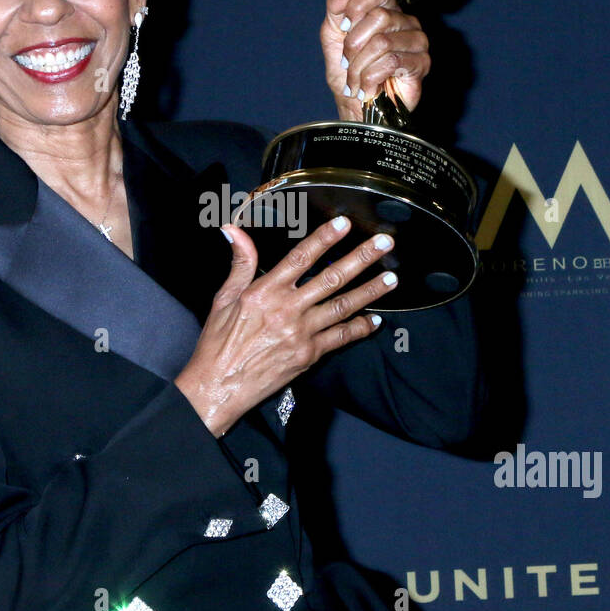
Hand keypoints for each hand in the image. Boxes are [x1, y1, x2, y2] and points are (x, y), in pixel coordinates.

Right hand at [175, 216, 397, 437]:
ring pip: (343, 306)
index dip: (324, 239)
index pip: (301, 258)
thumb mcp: (223, 298)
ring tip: (392, 278)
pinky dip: (360, 328)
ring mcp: (301, 333)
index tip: (345, 224)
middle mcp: (287, 309)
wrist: (219, 386)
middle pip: (331, 278)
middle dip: (361, 258)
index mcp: (265, 292)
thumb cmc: (218, 344)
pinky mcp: (309, 354)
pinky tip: (375, 319)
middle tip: (384, 245)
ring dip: (370, 291)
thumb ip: (240, 263)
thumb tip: (234, 230)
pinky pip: (340, 337)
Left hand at [321, 0, 430, 121]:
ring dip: (360, 66)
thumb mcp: (332, 37)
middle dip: (354, 44)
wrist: (355, 108)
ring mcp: (417, 41)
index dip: (357, 5)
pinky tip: (369, 88)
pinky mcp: (421, 63)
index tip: (344, 27)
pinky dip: (371, 78)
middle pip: (379, 16)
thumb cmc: (347, 74)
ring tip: (356, 80)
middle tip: (347, 63)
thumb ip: (335, 10)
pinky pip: (391, 62)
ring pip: (382, 42)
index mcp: (386, 9)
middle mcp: (405, 21)